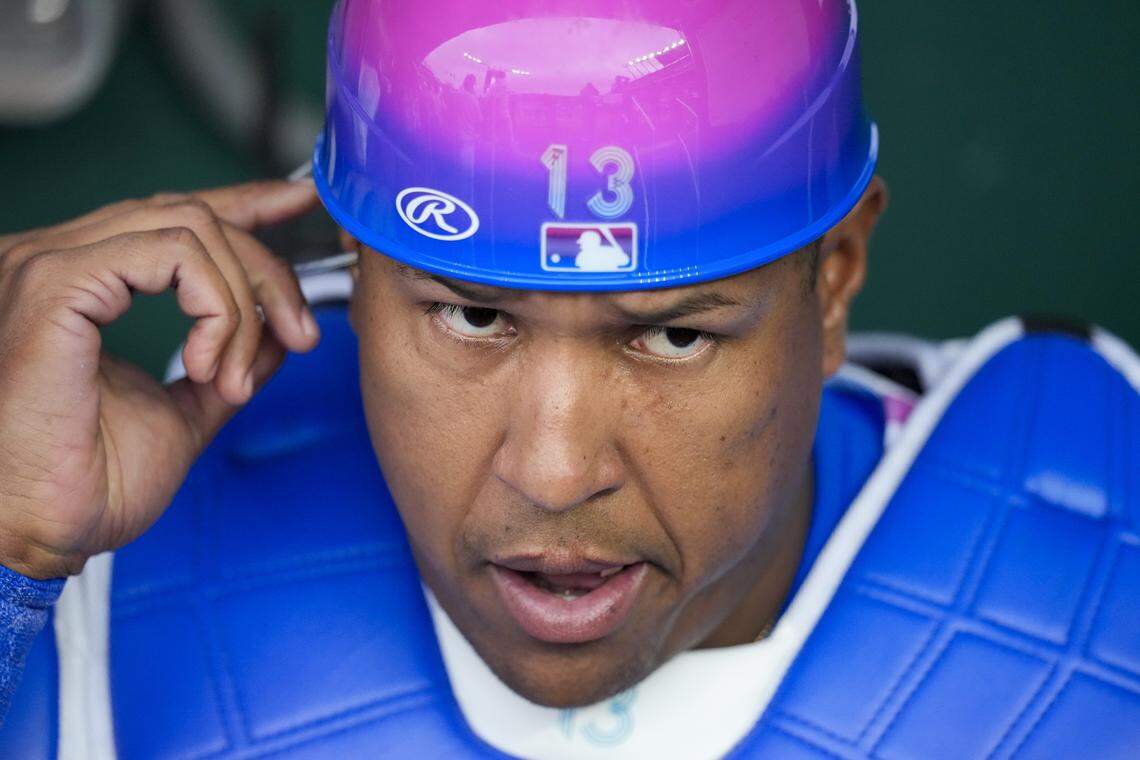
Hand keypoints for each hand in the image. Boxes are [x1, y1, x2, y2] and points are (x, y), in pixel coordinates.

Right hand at [0, 180, 320, 578]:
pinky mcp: (54, 283)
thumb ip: (230, 361)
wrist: (36, 534)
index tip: (299, 203)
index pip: (170, 215)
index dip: (244, 202)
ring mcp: (49, 264)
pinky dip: (214, 309)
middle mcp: (57, 260)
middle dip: (266, 271)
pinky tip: (205, 364)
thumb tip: (277, 332)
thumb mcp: (185, 411)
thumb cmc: (85, 487)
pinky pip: (174, 255)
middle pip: (195, 215)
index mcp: (79, 284)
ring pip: (193, 228)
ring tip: (231, 376)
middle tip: (299, 335)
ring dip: (241, 305)